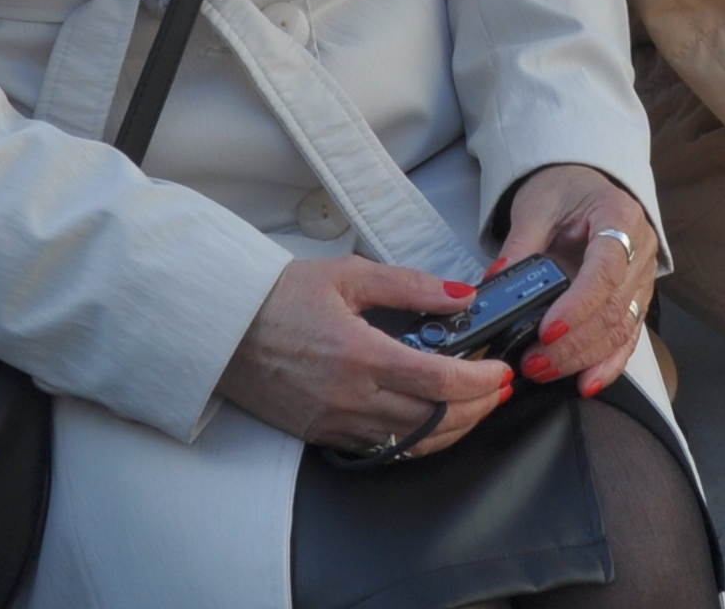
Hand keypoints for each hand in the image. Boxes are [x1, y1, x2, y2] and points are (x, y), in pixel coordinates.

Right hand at [215, 256, 515, 459]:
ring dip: (453, 430)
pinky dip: (416, 441)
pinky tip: (432, 423)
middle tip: (499, 390)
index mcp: (360, 354)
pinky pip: (382, 449)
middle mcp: (350, 397)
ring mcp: (335, 422)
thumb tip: (461, 296)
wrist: (223, 328)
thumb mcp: (348, 275)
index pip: (439, 380)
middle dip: (478, 408)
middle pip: (434, 419)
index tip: (501, 371)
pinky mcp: (322, 435)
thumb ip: (410, 285)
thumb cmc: (282, 296)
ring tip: (477, 408)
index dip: (480, 380)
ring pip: (412, 442)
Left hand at [495, 161, 659, 395]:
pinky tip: (586, 384)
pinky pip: (627, 339)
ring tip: (544, 371)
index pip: (606, 271)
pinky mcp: (635, 301)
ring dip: (583, 358)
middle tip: (533, 362)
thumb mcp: (537, 205)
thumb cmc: (564, 189)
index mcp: (620, 218)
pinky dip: (607, 366)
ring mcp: (642, 280)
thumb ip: (520, 244)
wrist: (586, 184)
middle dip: (573, 343)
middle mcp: (641, 252)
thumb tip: (493, 284)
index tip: (547, 330)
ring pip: (621, 331)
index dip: (578, 306)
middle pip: (614, 309)